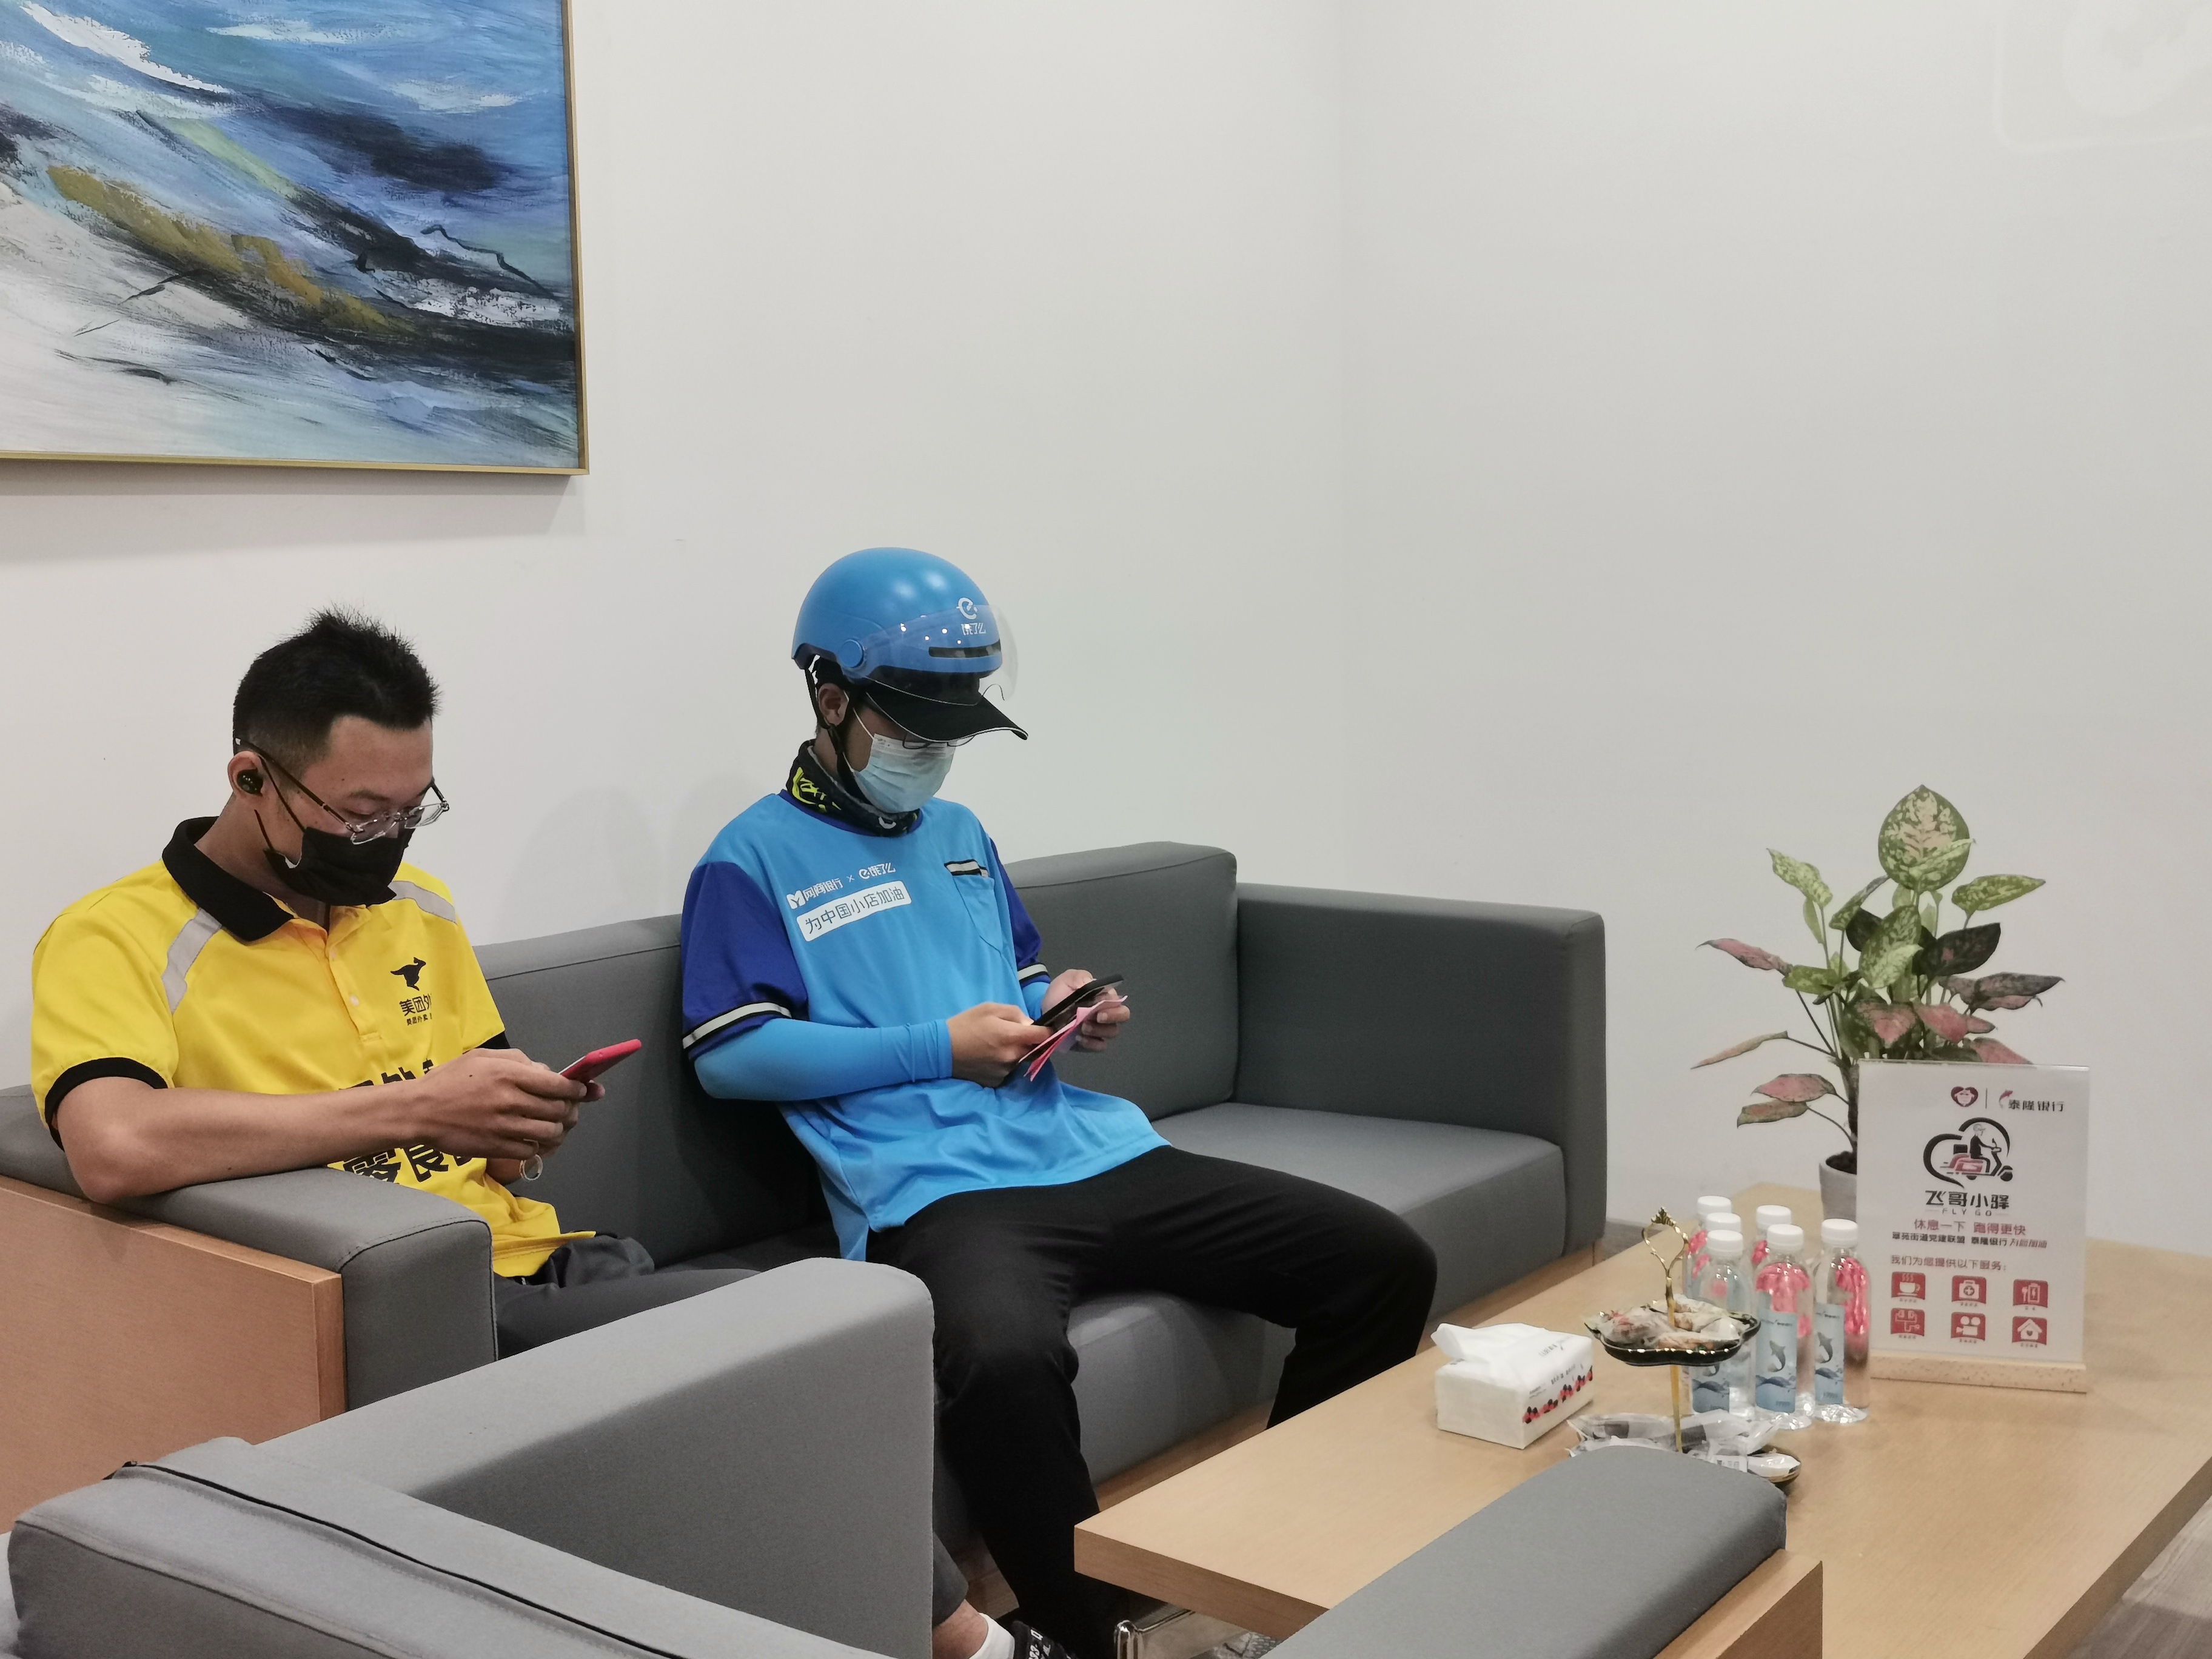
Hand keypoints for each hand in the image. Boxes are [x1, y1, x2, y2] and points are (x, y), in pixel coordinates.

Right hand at [403, 1048, 594, 1162]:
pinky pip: (531, 1151)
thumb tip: (546, 1073)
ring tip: (556, 1127)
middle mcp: (511, 1100)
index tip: (583, 1091)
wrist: (418, 1110)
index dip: (577, 1090)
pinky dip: (539, 1147)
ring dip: (559, 1131)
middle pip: (559, 1110)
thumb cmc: (450, 1080)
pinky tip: (535, 1141)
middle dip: (571, 1111)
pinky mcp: (495, 1147)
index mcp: (510, 1074)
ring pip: (550, 1133)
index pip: (558, 1084)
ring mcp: (504, 1126)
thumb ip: (519, 1061)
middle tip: (571, 1110)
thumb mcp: (483, 1057)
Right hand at [948, 1002, 1051, 1083]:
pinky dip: (1004, 1064)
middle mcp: (1012, 1057)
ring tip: (996, 1046)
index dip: (1048, 1031)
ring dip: (1015, 1053)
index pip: (1044, 1036)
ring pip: (1020, 1061)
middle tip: (1013, 1035)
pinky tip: (989, 1057)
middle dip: (1030, 1042)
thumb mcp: (989, 1008)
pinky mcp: (997, 1082)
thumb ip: (1015, 1014)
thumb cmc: (965, 1024)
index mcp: (1012, 1036)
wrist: (940, 1050)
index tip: (1046, 1028)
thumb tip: (1030, 1025)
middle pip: (1034, 1050)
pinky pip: (1008, 1070)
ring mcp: (1005, 1072)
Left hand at [1044, 968, 1130, 1051]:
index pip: (1118, 1000)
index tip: (1099, 1007)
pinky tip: (1078, 1038)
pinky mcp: (1092, 1042)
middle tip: (1097, 1018)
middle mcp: (1107, 1012)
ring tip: (1082, 1028)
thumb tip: (1090, 983)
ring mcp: (1100, 1028)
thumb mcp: (1068, 979)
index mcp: (1104, 995)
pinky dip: (1091, 1044)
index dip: (1112, 1005)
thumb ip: (1079, 977)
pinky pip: (1100, 1046)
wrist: (1046, 1010)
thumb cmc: (1061, 992)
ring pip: (1112, 1032)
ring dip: (1098, 1030)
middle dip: (1112, 1017)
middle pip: (1122, 1016)